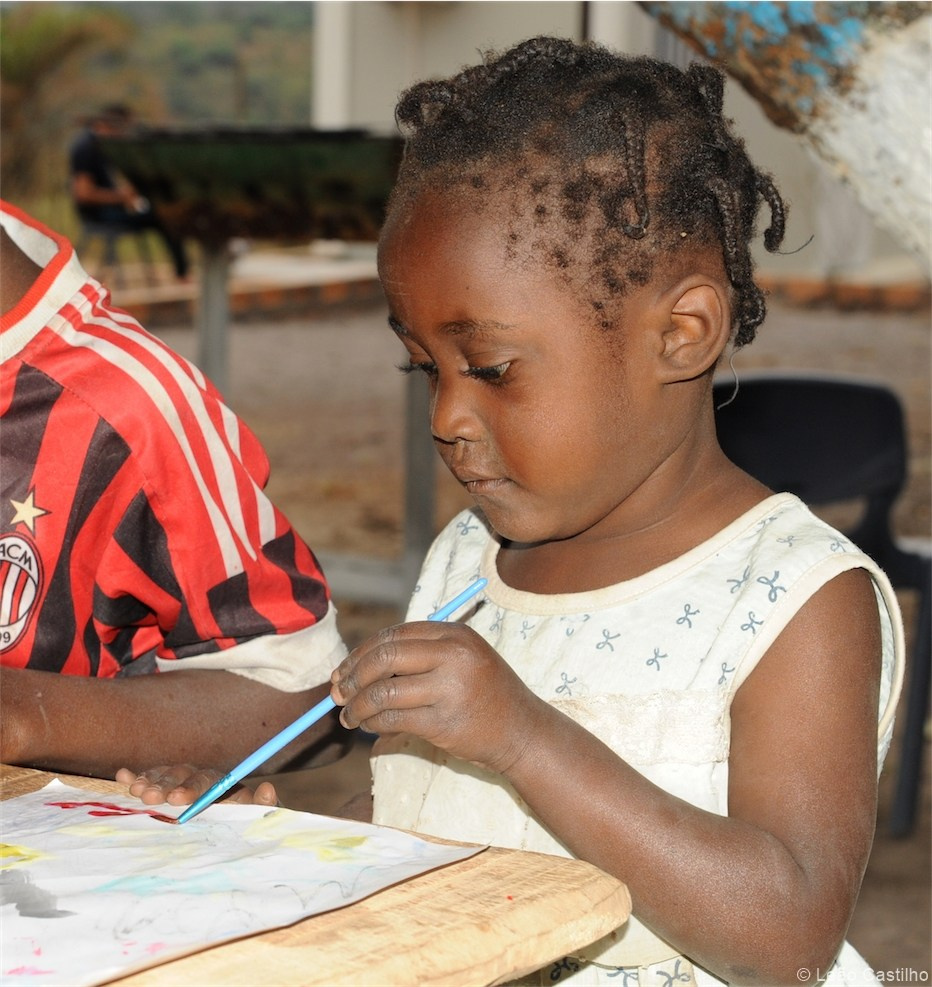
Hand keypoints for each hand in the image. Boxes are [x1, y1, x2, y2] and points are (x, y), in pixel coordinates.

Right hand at [115, 765, 278, 807]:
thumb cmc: (245, 823)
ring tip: (135, 791)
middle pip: (181, 776)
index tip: (179, 800)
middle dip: (165, 785)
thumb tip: (268, 789)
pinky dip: (137, 777)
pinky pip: (150, 780)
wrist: (238, 826)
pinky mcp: (164, 791)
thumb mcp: (256, 817)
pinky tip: (123, 776)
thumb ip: (262, 806)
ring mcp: (180, 783)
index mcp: (221, 783)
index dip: (191, 789)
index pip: (206, 781)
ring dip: (149, 781)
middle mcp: (199, 779)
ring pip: (164, 776)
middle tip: (150, 797)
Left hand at [331, 622, 545, 774]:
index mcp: (454, 634)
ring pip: (383, 692)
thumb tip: (359, 663)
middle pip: (384, 657)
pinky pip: (392, 719)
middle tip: (336, 692)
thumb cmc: (485, 693)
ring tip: (347, 715)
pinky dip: (372, 723)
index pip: (394, 635)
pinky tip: (368, 727)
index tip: (343, 670)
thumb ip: (419, 654)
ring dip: (357, 706)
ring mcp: (448, 689)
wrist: (521, 731)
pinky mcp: (442, 723)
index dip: (361, 652)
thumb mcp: (462, 659)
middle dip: (352, 676)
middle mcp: (452, 656)